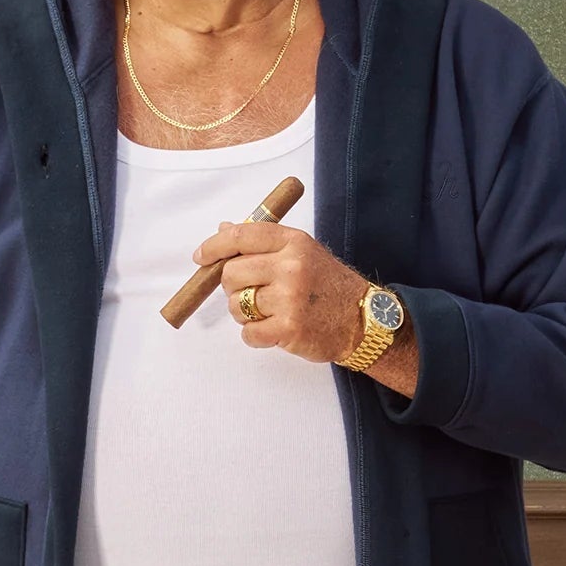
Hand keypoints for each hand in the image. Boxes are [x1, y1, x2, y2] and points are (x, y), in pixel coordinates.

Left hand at [196, 220, 366, 365]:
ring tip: (269, 313)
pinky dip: (255, 336)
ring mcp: (290, 299)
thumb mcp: (303, 252)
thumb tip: (225, 229)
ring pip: (237, 306)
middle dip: (233, 288)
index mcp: (293, 242)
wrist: (364, 321)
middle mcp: (291, 266)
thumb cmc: (330, 286)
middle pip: (232, 274)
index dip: (214, 247)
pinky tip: (273, 331)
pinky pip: (248, 334)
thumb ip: (264, 242)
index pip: (241, 236)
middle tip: (251, 295)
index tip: (201, 257)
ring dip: (244, 314)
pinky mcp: (289, 329)